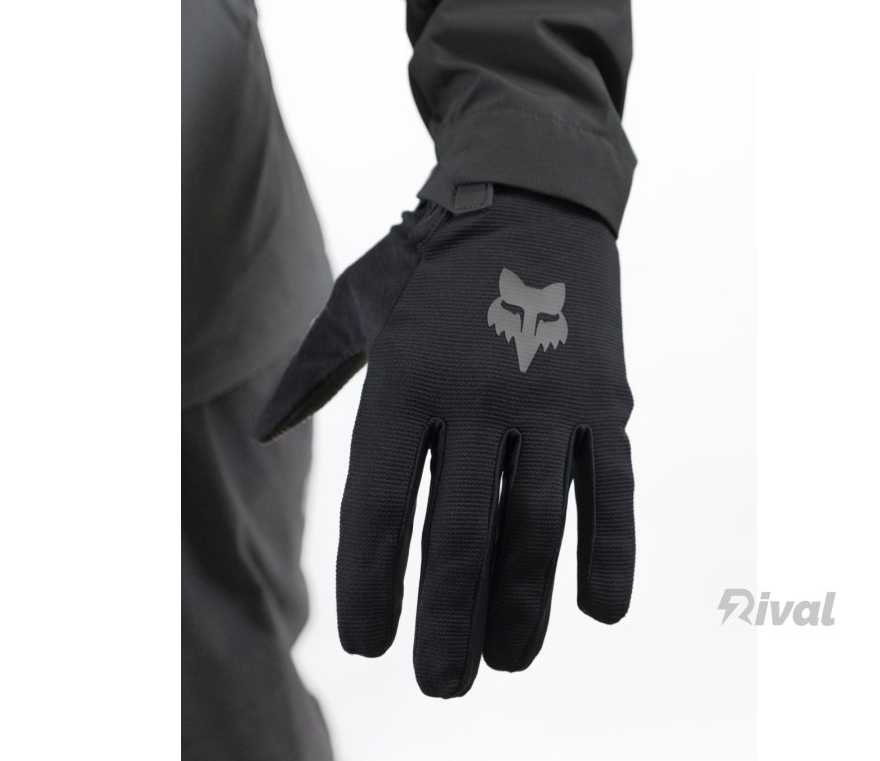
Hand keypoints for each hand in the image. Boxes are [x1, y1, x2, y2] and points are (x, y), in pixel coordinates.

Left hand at [258, 187, 633, 697]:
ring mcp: (549, 398)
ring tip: (507, 663)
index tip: (368, 643)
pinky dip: (610, 552)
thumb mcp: (359, 305)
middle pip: (460, 535)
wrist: (529, 196)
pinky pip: (612, 488)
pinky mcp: (605, 397)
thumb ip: (313, 372)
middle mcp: (477, 395)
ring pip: (538, 525)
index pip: (380, 506)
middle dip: (448, 621)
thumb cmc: (430, 260)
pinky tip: (600, 612)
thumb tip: (267, 427)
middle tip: (441, 684)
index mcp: (406, 380)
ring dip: (524, 605)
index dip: (372, 584)